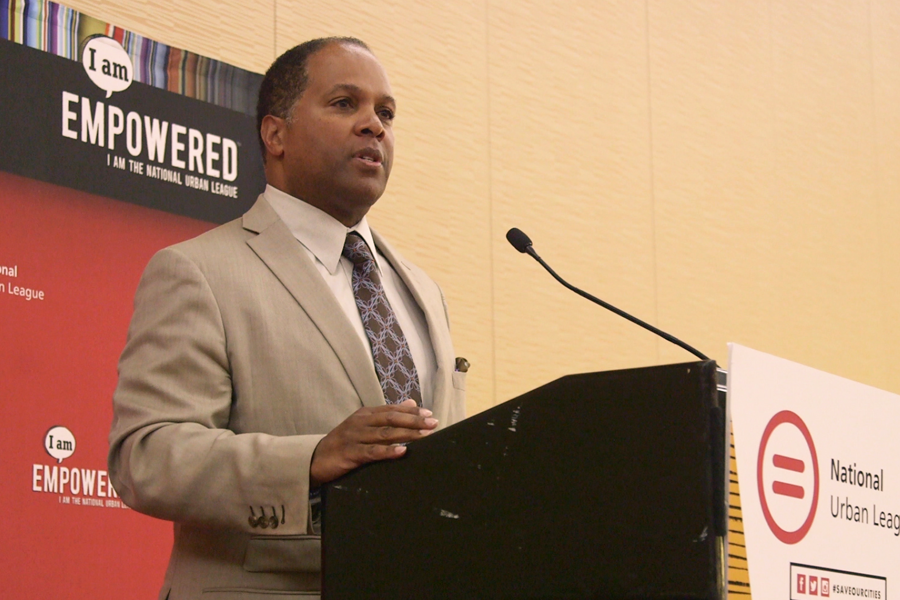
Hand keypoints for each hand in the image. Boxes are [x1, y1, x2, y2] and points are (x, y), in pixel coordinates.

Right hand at [309, 399, 436, 484]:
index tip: (430, 414)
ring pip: (384, 433)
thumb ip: (387, 415)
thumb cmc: (344, 443)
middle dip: (414, 421)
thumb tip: (411, 403)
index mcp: (365, 414)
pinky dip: (388, 451)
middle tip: (433, 423)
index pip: (392, 410)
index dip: (412, 412)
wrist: (315, 459)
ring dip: (407, 434)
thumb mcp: (364, 425)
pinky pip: (372, 452)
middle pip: (391, 419)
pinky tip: (402, 451)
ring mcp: (355, 437)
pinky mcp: (350, 453)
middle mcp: (360, 422)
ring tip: (424, 435)